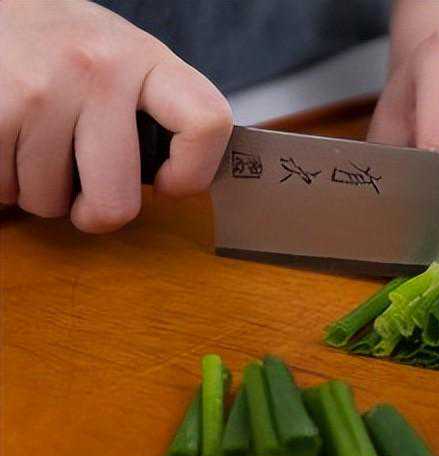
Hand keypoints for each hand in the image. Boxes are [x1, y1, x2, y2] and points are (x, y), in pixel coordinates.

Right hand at [0, 0, 231, 232]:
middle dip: (96, 212)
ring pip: (48, 201)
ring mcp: (42, 91)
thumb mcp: (124, 59)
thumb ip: (154, 110)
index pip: (207, 122)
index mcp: (146, 59)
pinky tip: (13, 146)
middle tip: (85, 193)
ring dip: (40, 191)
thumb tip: (177, 180)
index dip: (193, 173)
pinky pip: (4, 187)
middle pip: (115, 201)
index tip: (169, 183)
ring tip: (39, 150)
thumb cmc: (65, 47)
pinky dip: (6, 181)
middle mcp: (98, 71)